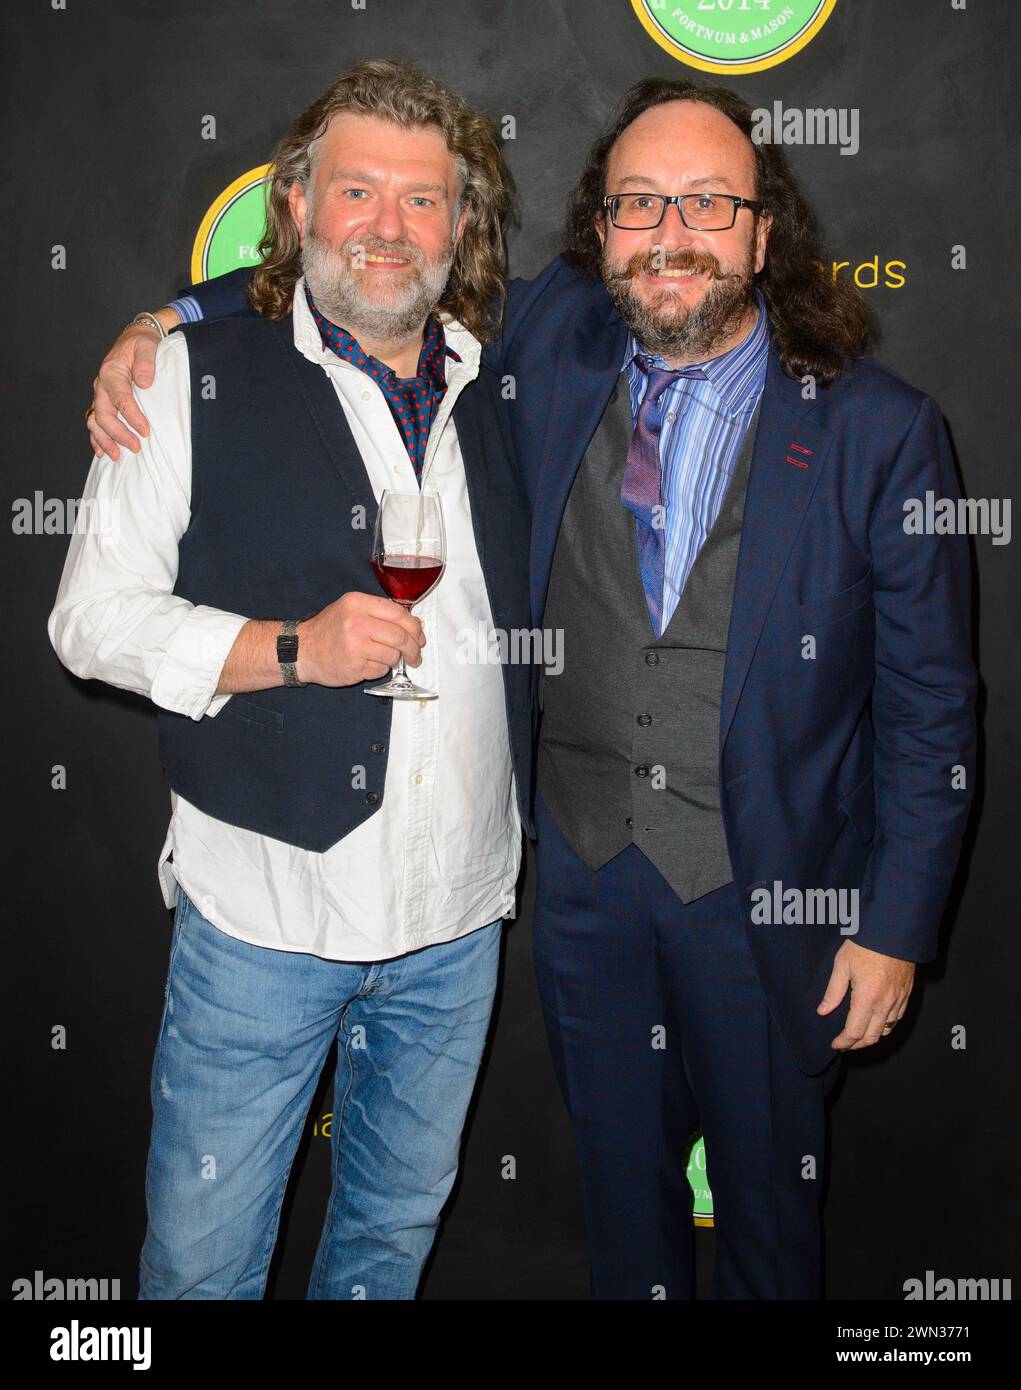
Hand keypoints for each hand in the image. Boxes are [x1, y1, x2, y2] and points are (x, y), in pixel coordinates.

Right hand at [88, 321, 166, 460]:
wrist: (135, 340)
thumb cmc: (142, 343)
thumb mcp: (146, 346)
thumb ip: (146, 362)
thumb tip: (143, 382)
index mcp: (111, 373)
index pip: (120, 398)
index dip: (132, 417)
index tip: (145, 431)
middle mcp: (101, 385)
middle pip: (104, 414)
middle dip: (118, 434)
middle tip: (136, 447)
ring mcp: (101, 395)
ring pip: (96, 421)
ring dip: (105, 440)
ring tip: (117, 456)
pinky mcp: (104, 401)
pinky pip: (96, 422)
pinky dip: (97, 438)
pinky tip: (102, 452)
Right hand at [298, 592, 425, 686]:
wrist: (301, 651)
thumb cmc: (328, 630)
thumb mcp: (349, 609)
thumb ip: (378, 613)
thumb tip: (413, 625)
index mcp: (357, 603)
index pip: (398, 613)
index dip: (414, 627)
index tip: (419, 636)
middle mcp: (357, 622)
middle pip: (400, 636)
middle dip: (413, 648)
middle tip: (415, 655)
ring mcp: (355, 645)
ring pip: (393, 655)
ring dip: (394, 660)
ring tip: (384, 658)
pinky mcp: (355, 666)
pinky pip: (381, 669)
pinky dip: (381, 669)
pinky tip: (368, 664)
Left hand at [818, 939, 914, 1051]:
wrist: (894, 931)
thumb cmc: (866, 944)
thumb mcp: (842, 964)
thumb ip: (833, 991)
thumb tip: (823, 1011)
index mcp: (867, 998)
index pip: (855, 1031)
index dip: (844, 1042)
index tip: (835, 1044)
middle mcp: (885, 1004)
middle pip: (871, 1037)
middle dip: (856, 1045)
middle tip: (844, 1044)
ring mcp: (898, 1000)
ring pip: (887, 1030)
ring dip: (871, 1037)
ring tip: (858, 1036)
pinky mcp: (906, 994)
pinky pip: (897, 1018)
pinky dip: (886, 1026)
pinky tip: (876, 1022)